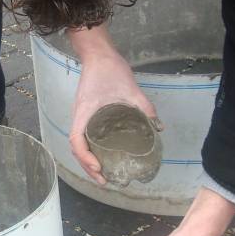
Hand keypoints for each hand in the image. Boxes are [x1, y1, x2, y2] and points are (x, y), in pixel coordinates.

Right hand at [67, 28, 157, 184]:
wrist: (98, 54)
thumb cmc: (110, 69)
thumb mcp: (131, 88)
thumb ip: (145, 107)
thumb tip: (158, 128)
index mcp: (85, 112)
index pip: (77, 141)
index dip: (85, 158)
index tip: (98, 168)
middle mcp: (79, 117)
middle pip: (76, 149)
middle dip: (88, 167)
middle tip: (103, 181)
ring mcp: (81, 116)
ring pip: (79, 144)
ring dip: (88, 161)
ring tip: (102, 174)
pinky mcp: (86, 114)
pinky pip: (84, 137)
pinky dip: (90, 150)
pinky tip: (102, 155)